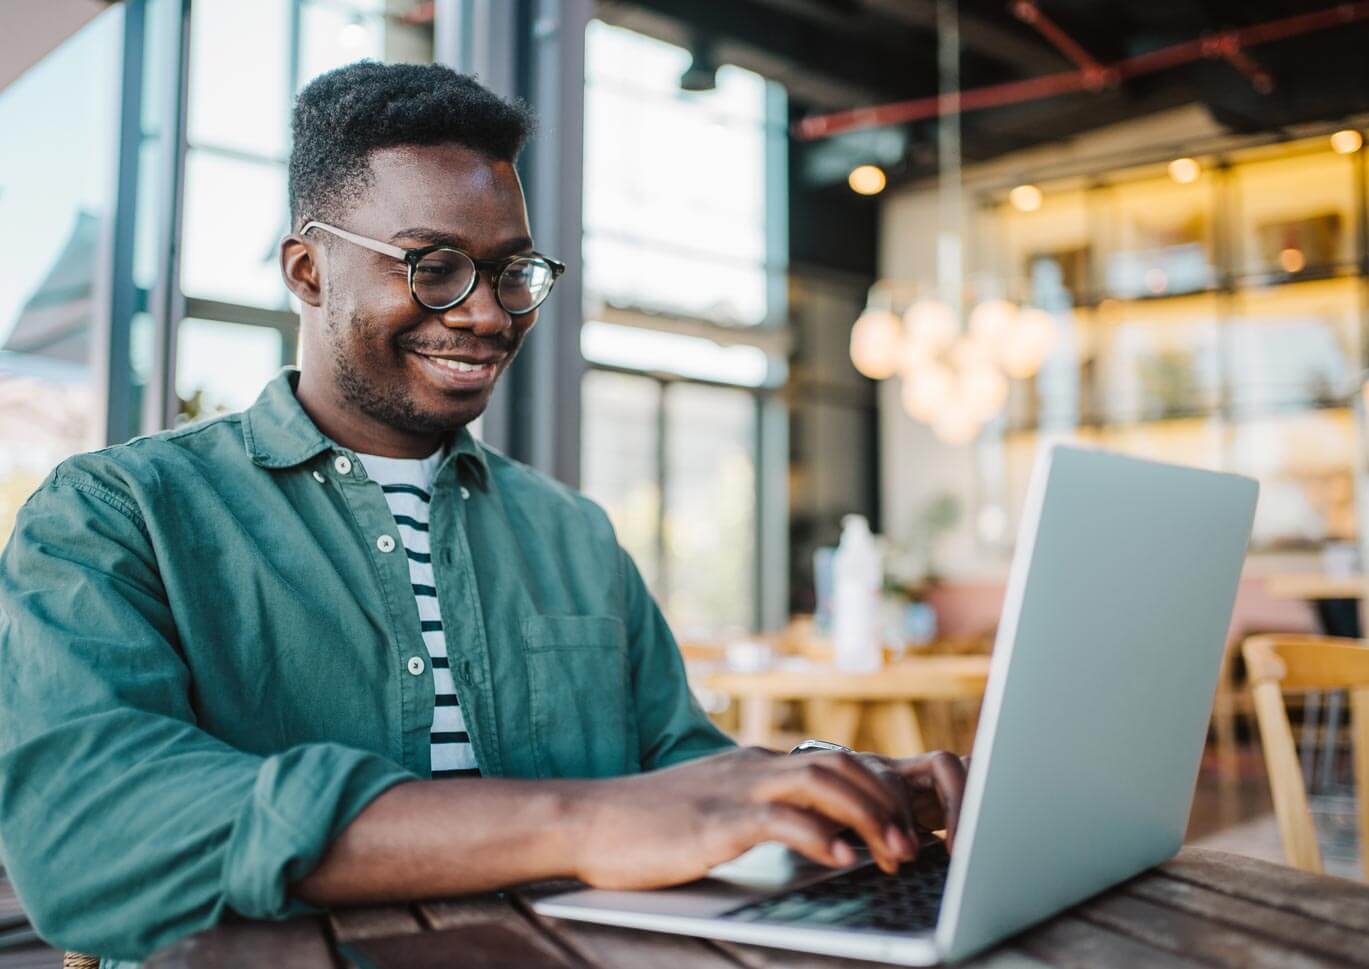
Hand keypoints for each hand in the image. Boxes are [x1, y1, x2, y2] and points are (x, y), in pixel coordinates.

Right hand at [569, 746, 967, 890]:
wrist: (588, 819)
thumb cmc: (649, 824)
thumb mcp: (716, 808)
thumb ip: (761, 811)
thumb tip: (814, 834)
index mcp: (756, 765)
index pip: (836, 763)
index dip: (878, 794)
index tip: (902, 831)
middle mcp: (753, 767)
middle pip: (841, 766)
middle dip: (885, 805)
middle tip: (911, 848)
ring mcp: (734, 789)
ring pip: (821, 782)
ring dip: (867, 817)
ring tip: (892, 855)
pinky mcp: (715, 820)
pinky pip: (778, 818)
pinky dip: (817, 835)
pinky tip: (840, 859)